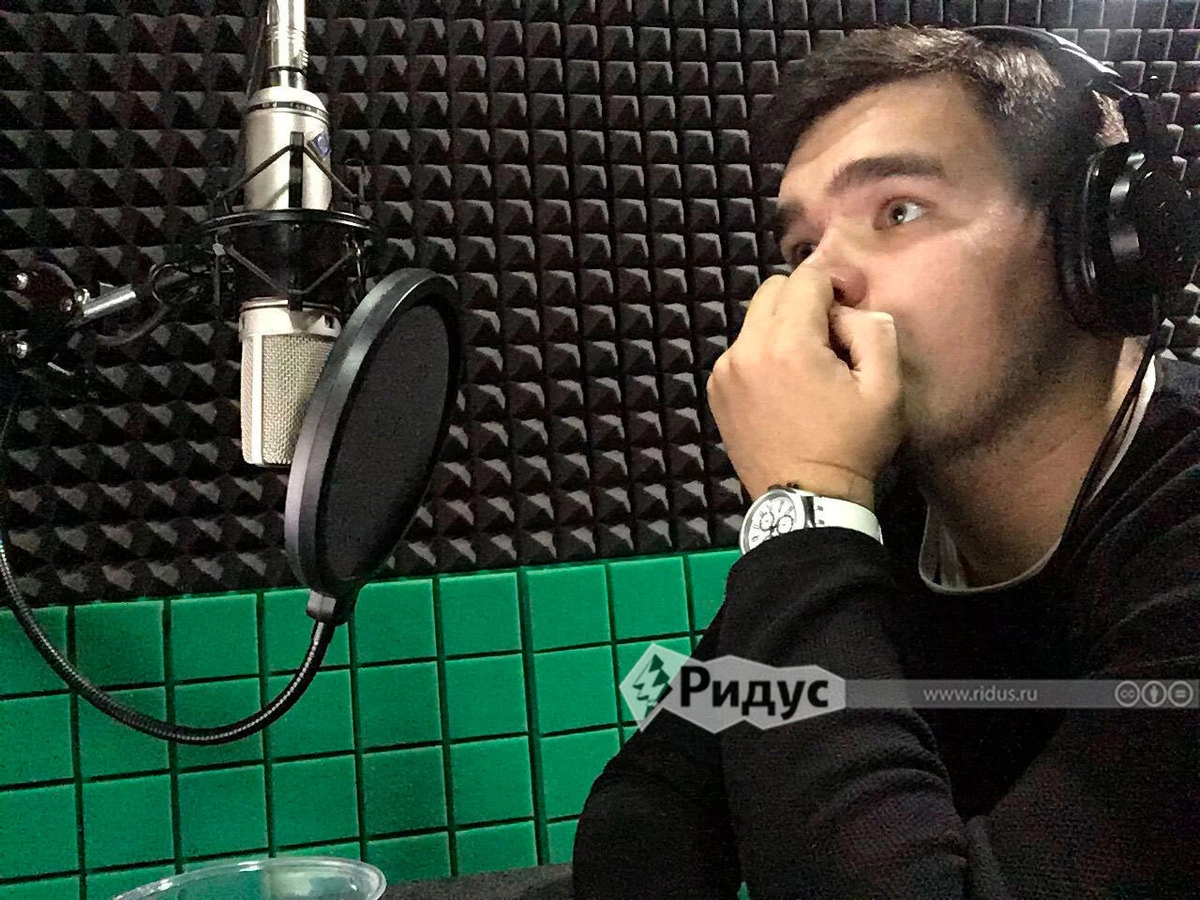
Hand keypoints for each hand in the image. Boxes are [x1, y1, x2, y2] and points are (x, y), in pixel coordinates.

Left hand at [706, 266, 904, 509]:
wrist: (806, 501)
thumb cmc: (851, 446)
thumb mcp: (885, 387)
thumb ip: (873, 330)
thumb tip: (847, 310)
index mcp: (787, 343)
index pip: (806, 278)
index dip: (836, 284)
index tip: (852, 309)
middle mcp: (746, 349)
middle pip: (774, 290)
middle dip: (806, 301)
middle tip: (832, 337)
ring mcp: (725, 370)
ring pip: (756, 319)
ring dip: (784, 327)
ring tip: (809, 367)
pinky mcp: (716, 389)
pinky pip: (743, 350)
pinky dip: (764, 354)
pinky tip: (785, 388)